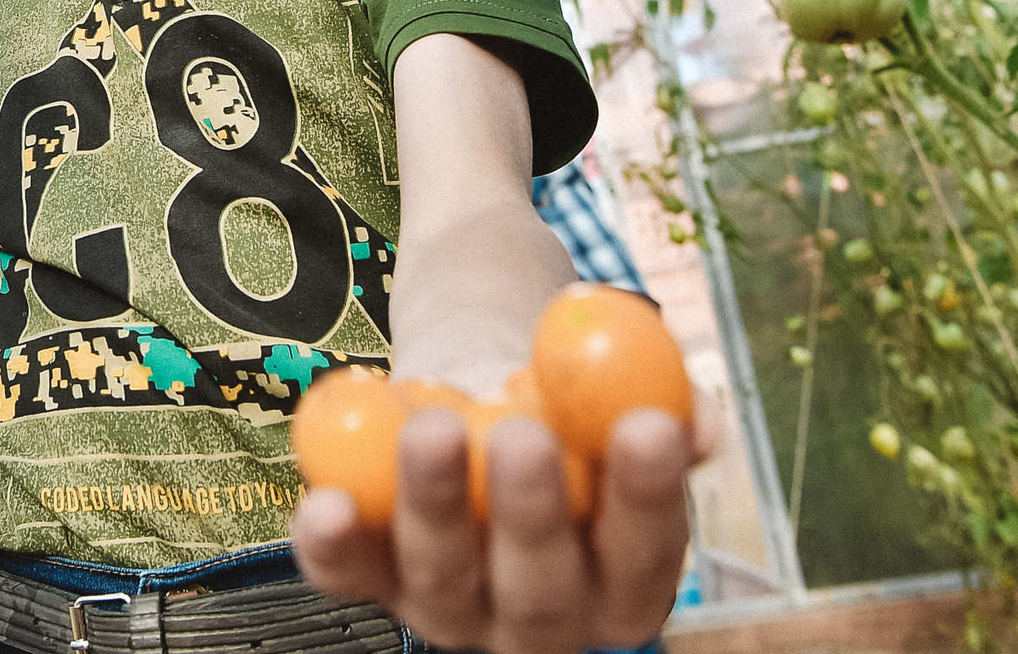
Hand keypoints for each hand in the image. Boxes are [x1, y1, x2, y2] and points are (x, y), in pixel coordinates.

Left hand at [289, 404, 703, 653]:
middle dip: (532, 515)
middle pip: (539, 588)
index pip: (645, 553)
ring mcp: (452, 609)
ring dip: (435, 504)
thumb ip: (659, 403)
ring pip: (442, 576)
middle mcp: (543, 620)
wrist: (479, 403)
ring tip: (433, 426)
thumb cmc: (564, 408)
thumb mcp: (614, 396)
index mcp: (624, 584)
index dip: (647, 495)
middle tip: (526, 437)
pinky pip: (348, 574)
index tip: (649, 425)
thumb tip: (692, 419)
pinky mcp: (375, 583)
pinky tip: (325, 503)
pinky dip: (334, 543)